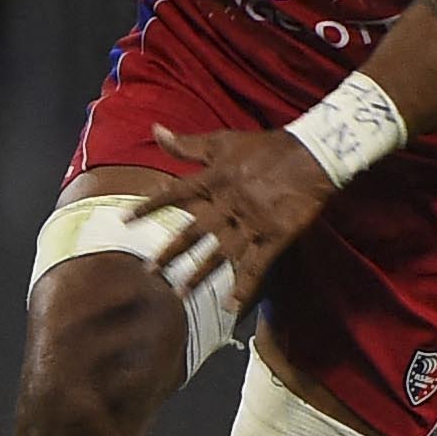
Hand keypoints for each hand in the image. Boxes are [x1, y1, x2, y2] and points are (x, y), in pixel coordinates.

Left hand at [146, 124, 338, 301]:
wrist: (312, 154)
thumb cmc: (267, 146)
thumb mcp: (224, 140)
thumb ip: (188, 143)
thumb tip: (155, 129)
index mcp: (215, 180)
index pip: (175, 194)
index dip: (149, 206)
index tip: (125, 220)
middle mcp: (228, 203)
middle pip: (194, 231)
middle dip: (170, 251)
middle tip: (149, 271)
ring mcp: (252, 222)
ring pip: (220, 253)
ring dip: (200, 274)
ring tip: (180, 294)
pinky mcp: (275, 236)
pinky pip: (257, 266)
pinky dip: (244, 287)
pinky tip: (231, 306)